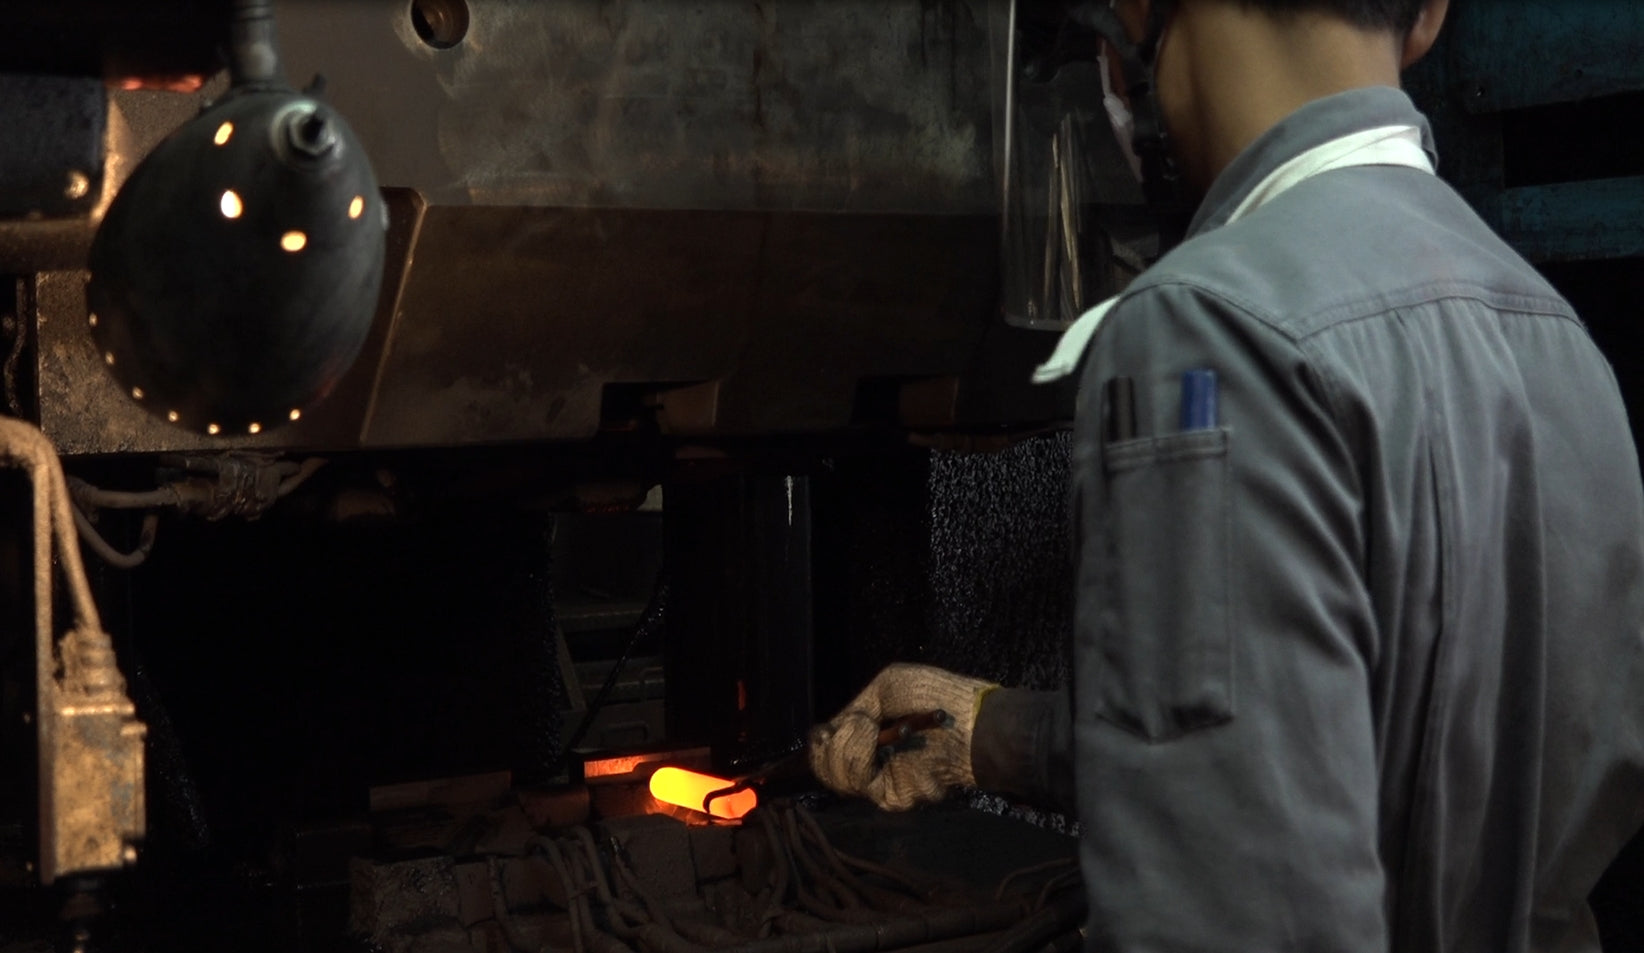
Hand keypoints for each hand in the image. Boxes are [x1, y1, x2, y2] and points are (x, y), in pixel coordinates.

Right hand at [808, 663, 996, 810]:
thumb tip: (827, 733)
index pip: (825, 752)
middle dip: (835, 742)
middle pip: (826, 770)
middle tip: (862, 723)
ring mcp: (882, 783)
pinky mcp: (893, 796)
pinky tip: (884, 741)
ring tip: (873, 728)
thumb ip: (853, 710)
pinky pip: (860, 781)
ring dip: (851, 745)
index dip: (820, 742)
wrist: (969, 719)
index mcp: (869, 739)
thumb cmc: (934, 696)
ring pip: (839, 777)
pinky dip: (865, 756)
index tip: (825, 730)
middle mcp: (873, 765)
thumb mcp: (885, 688)